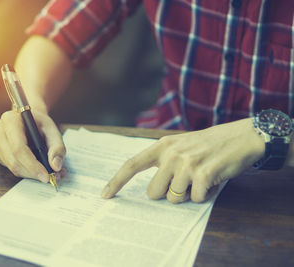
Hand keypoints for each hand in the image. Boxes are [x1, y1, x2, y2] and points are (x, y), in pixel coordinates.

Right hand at [0, 110, 65, 181]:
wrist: (30, 120)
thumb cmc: (40, 123)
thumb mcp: (52, 130)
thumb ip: (57, 147)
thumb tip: (55, 165)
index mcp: (10, 120)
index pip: (18, 148)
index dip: (32, 165)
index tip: (46, 175)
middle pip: (14, 160)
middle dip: (33, 172)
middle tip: (50, 177)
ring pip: (12, 167)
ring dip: (31, 174)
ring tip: (47, 172)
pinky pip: (11, 168)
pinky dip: (26, 171)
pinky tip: (36, 168)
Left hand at [101, 118, 264, 202]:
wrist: (240, 137)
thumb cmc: (208, 145)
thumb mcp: (180, 145)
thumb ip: (163, 162)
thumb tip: (152, 191)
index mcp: (162, 145)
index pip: (132, 164)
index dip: (117, 181)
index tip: (105, 195)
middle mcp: (171, 153)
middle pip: (154, 192)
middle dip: (168, 193)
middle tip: (185, 181)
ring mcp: (186, 163)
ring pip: (175, 198)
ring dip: (189, 193)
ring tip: (201, 177)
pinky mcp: (203, 174)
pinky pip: (196, 199)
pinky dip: (205, 195)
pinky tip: (212, 179)